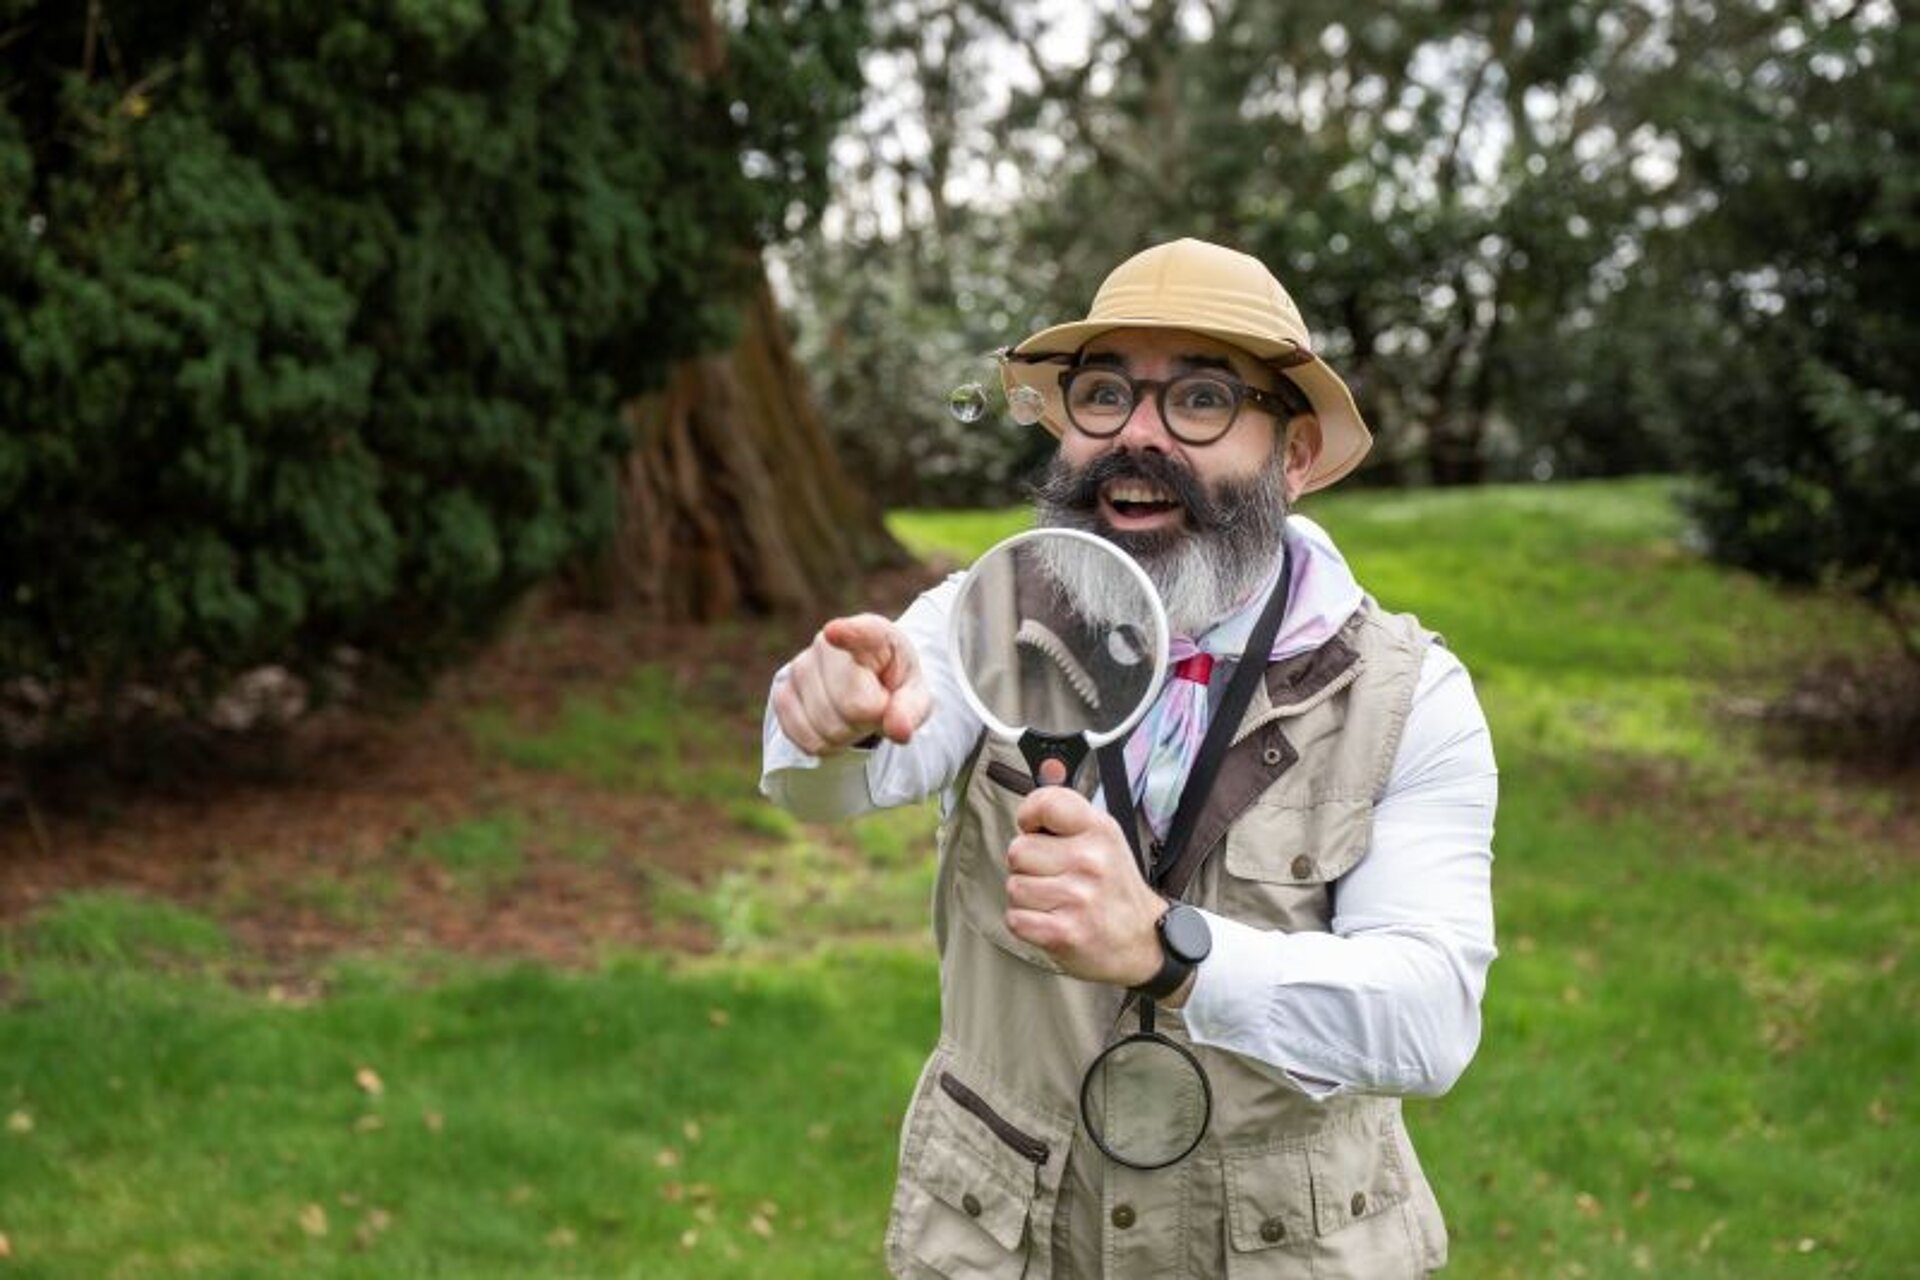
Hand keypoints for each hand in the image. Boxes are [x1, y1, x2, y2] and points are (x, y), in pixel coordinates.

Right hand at [772, 614, 931, 754]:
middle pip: (852, 705)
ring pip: (825, 725)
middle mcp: (829, 644)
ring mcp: (800, 665)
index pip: (861, 632)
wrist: (865, 685)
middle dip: (868, 720)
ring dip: (846, 734)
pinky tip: (832, 725)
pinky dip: (822, 743)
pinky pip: (802, 735)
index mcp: (873, 634)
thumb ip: (910, 711)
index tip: (834, 632)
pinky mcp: (782, 690)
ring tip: (854, 715)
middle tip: (874, 709)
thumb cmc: (893, 687)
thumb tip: (899, 731)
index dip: (847, 633)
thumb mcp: (915, 696)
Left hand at [1005, 786, 1166, 987]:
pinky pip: (1015, 919)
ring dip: (1027, 898)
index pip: (1048, 803)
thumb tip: (1035, 794)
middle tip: (1053, 876)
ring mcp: (1078, 898)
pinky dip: (1026, 923)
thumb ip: (1067, 817)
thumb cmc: (1112, 887)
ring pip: (1014, 887)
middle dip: (1027, 866)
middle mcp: (1090, 861)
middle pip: (1017, 851)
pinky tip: (1051, 921)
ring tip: (1055, 901)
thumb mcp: (1103, 839)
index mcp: (1100, 830)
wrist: (1142, 941)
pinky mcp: (1063, 932)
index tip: (1034, 829)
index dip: (1030, 815)